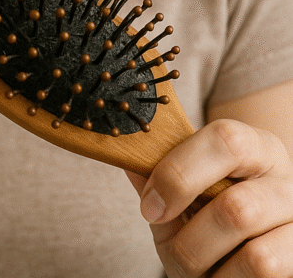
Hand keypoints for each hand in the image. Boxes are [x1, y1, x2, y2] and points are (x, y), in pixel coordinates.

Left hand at [125, 119, 292, 275]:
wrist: (247, 250)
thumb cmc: (209, 214)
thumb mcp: (184, 192)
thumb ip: (158, 176)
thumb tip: (128, 160)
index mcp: (257, 147)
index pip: (226, 140)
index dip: (180, 173)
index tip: (150, 205)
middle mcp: (287, 182)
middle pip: (237, 208)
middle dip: (191, 240)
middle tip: (175, 249)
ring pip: (255, 256)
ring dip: (214, 270)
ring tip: (200, 266)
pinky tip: (222, 275)